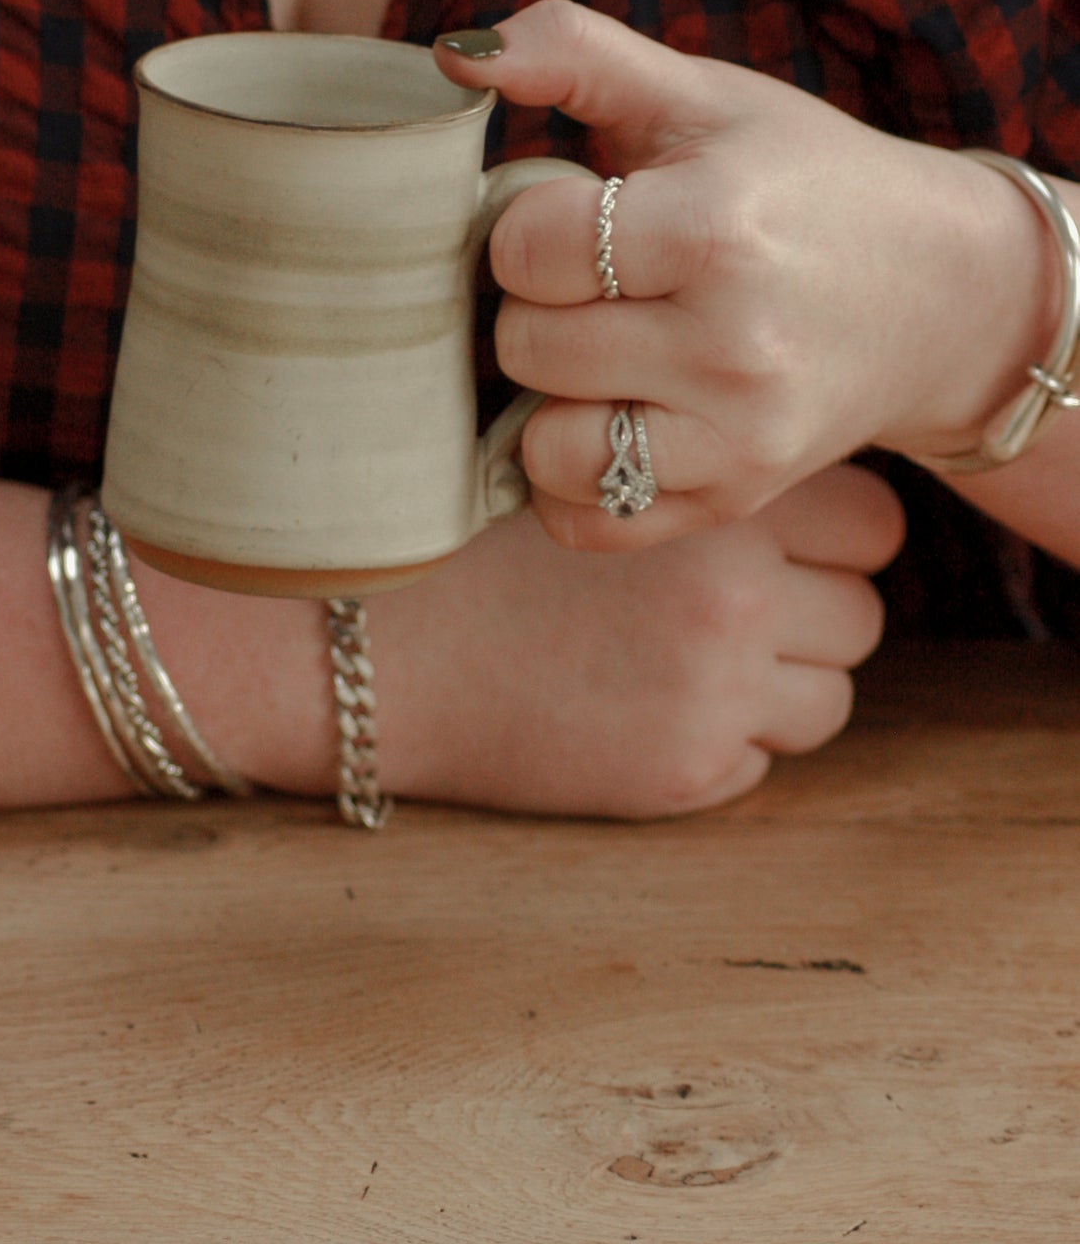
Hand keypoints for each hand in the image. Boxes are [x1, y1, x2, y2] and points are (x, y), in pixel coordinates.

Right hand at [372, 463, 904, 816]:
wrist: (371, 646)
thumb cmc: (461, 540)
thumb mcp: (585, 470)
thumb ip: (688, 474)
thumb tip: (779, 474)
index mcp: (717, 505)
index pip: (871, 518)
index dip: (833, 528)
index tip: (785, 536)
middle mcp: (737, 598)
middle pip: (864, 610)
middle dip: (815, 610)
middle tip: (738, 607)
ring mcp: (715, 694)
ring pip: (829, 697)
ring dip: (779, 684)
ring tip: (688, 664)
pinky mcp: (682, 772)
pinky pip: (759, 761)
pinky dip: (719, 742)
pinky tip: (639, 709)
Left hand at [439, 1, 1053, 548]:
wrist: (935, 293)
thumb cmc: (796, 181)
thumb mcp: (700, 95)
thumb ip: (573, 52)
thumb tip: (453, 57)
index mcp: (717, 226)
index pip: (527, 249)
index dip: (528, 229)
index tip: (577, 220)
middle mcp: (734, 344)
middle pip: (525, 347)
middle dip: (538, 309)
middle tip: (592, 289)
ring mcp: (739, 437)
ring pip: (546, 449)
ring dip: (548, 403)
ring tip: (596, 358)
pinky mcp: (734, 500)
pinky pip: (585, 520)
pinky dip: (572, 480)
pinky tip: (606, 420)